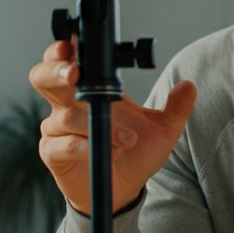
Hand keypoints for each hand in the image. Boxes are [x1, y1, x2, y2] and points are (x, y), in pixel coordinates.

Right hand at [30, 38, 196, 215]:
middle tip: (74, 74)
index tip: (71, 42)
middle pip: (43, 76)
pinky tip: (108, 151)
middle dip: (56, 71)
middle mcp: (67, 104)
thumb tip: (189, 86)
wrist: (124, 190)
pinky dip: (86, 146)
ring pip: (64, 115)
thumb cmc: (136, 153)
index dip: (63, 49)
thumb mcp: (163, 130)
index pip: (68, 59)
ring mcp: (57, 128)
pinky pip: (64, 144)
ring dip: (95, 124)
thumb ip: (176, 108)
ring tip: (126, 139)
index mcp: (91, 89)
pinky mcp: (52, 152)